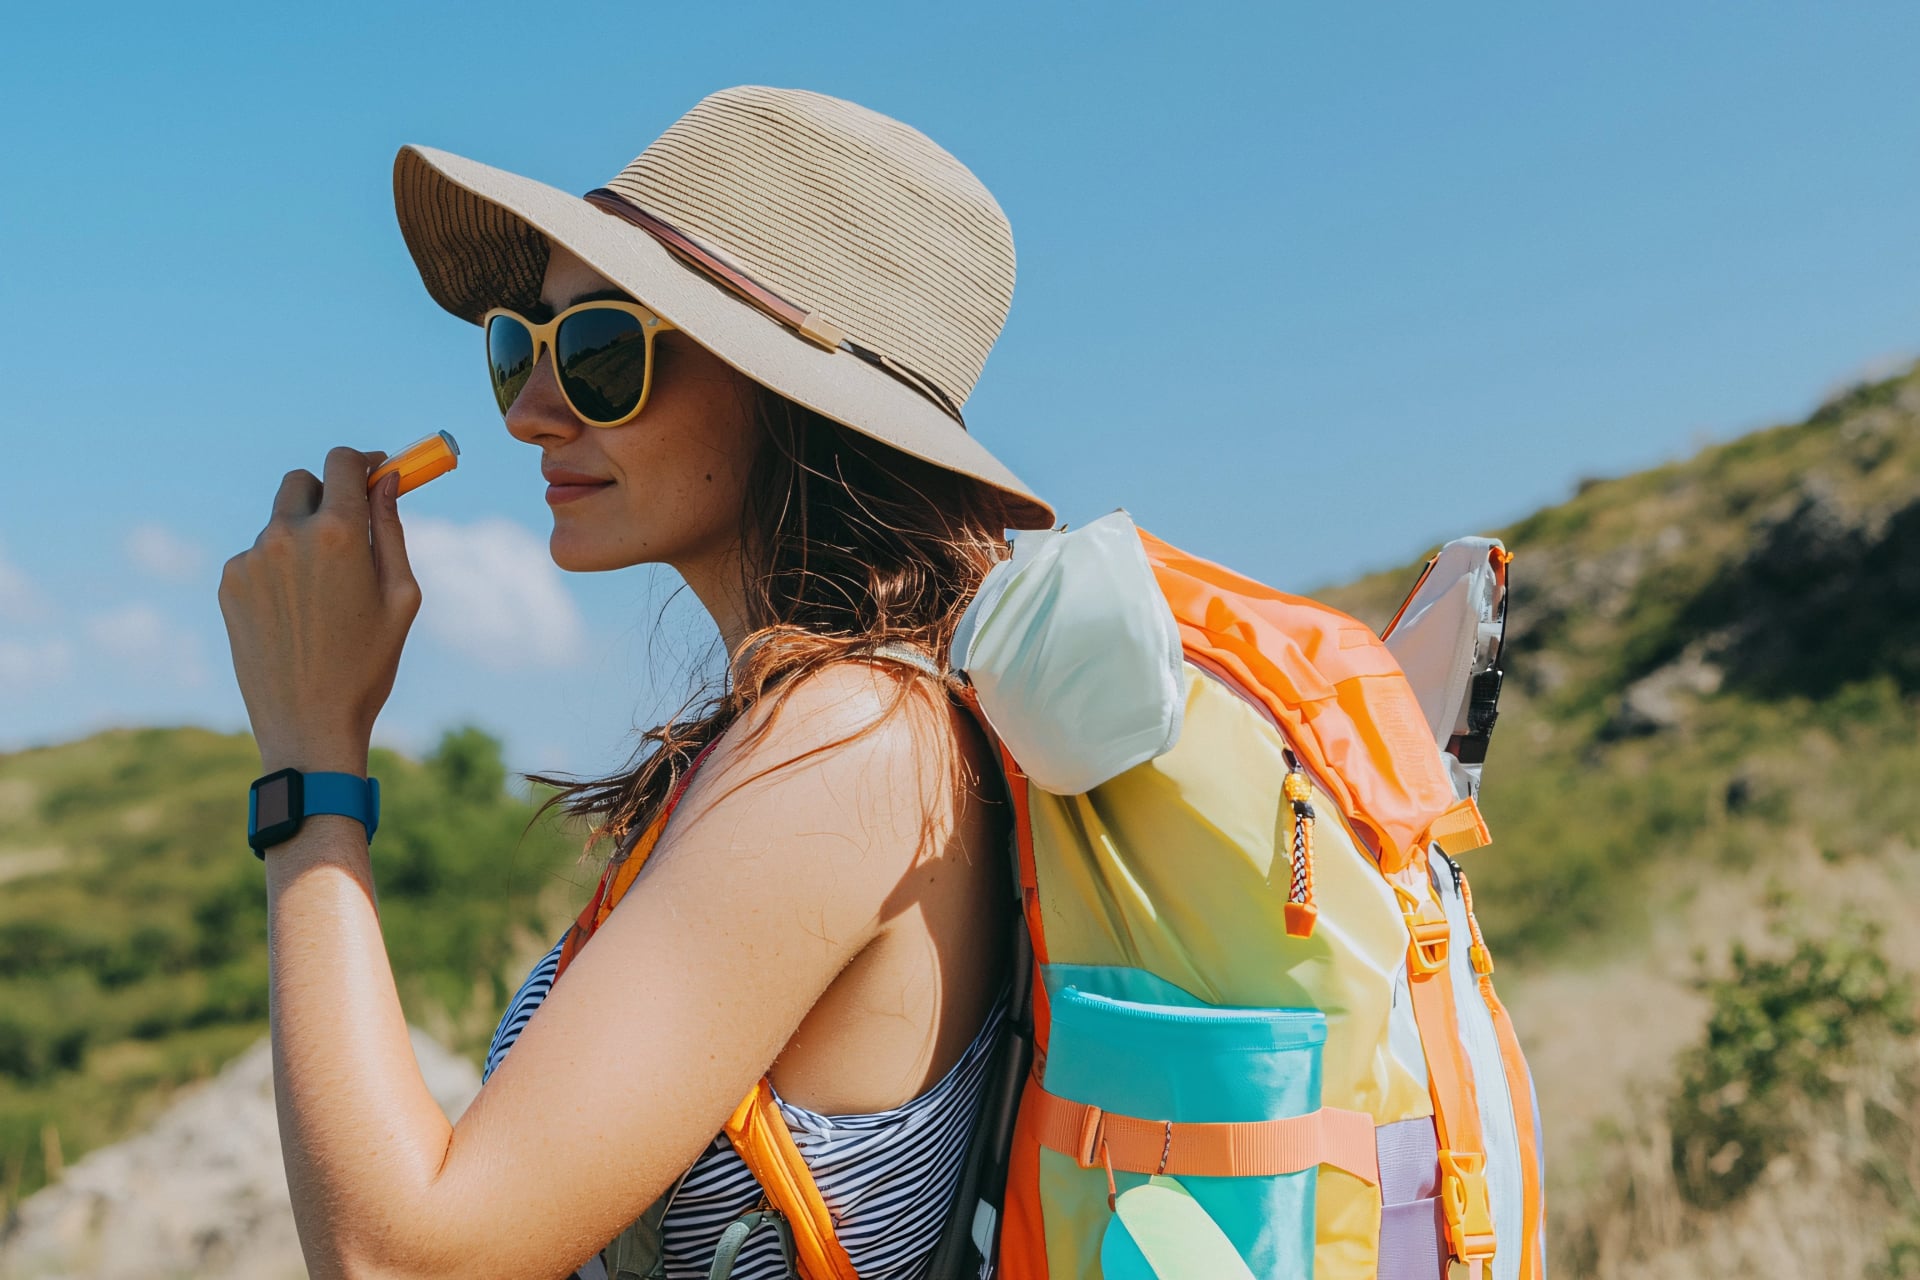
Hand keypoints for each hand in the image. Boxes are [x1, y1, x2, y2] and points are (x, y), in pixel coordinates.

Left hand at [218, 447, 419, 772]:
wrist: (308, 724)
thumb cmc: (368, 664)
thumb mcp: (401, 596)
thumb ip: (393, 530)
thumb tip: (388, 482)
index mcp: (338, 533)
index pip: (344, 462)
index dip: (365, 461)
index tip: (378, 472)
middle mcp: (287, 535)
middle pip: (304, 480)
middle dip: (328, 492)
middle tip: (349, 526)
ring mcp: (251, 558)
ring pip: (281, 522)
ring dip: (303, 536)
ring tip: (323, 594)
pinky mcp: (229, 583)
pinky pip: (258, 556)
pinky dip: (279, 568)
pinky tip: (296, 613)